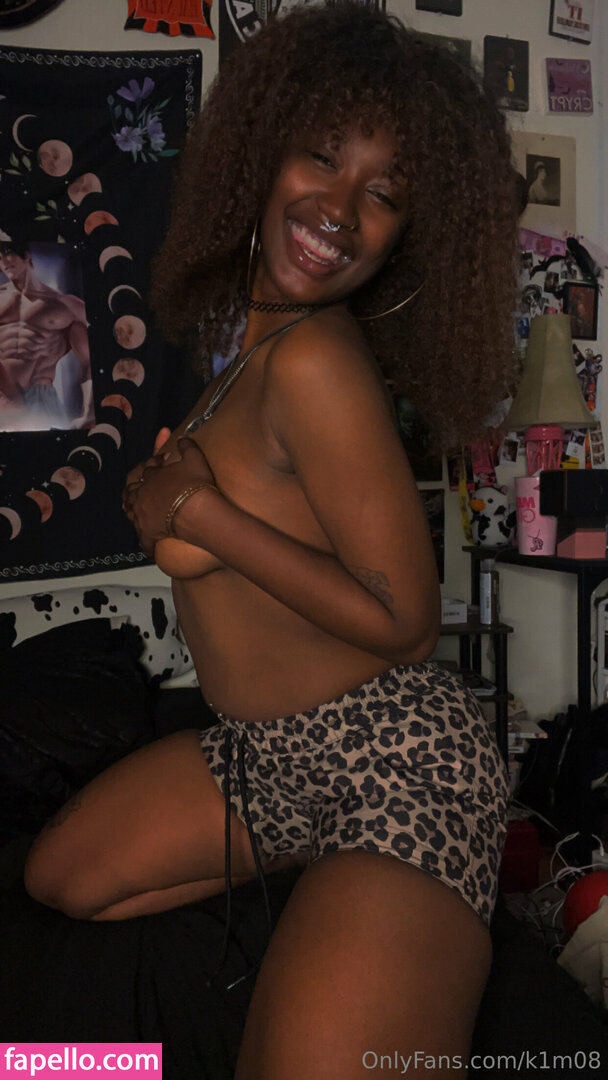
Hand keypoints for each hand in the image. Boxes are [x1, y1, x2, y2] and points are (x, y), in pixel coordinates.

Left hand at [123, 436, 215, 555]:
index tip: (160, 467)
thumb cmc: (195, 484)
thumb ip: (187, 446)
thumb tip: (182, 438)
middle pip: (130, 491)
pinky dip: (146, 546)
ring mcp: (142, 515)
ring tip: (135, 512)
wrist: (197, 510)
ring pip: (130, 512)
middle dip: (132, 489)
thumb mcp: (194, 458)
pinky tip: (149, 550)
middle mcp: (142, 495)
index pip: (147, 470)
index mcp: (151, 476)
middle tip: (136, 490)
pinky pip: (144, 542)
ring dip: (132, 511)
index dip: (152, 467)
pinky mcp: (148, 533)